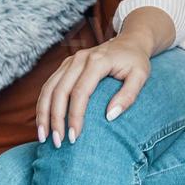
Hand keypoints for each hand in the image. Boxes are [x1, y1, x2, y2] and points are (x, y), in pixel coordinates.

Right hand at [35, 35, 151, 148]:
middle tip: (58, 142)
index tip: (74, 137)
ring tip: (43, 137)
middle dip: (55, 119)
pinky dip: (43, 104)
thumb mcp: (141, 76)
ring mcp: (70, 61)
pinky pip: (49, 85)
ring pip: (48, 88)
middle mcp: (79, 59)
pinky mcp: (65, 65)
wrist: (129, 42)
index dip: (75, 116)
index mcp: (98, 61)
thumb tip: (110, 116)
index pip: (80, 92)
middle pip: (59, 91)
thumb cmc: (135, 61)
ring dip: (43, 114)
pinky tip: (44, 121)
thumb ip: (129, 95)